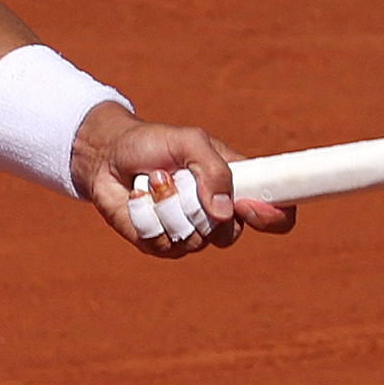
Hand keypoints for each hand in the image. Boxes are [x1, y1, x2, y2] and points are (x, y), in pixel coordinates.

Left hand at [72, 110, 296, 258]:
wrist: (107, 155)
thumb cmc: (153, 143)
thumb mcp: (189, 141)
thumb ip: (214, 169)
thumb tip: (223, 212)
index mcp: (236, 188)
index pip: (276, 215)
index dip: (272, 218)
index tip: (248, 206)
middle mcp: (217, 217)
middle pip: (228, 235)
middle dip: (198, 206)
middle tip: (177, 176)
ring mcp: (188, 233)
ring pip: (192, 240)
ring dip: (167, 206)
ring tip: (153, 180)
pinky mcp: (158, 243)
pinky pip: (160, 244)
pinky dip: (145, 216)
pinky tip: (137, 197)